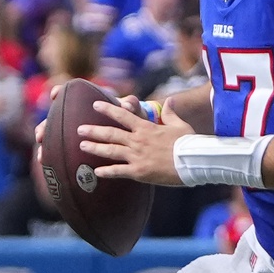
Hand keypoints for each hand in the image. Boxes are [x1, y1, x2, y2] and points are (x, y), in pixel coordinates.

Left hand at [76, 99, 193, 186]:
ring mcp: (137, 156)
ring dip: (95, 148)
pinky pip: (119, 171)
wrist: (193, 161)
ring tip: (82, 146)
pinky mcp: (139, 171)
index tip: (95, 105)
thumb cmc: (188, 143)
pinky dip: (107, 172)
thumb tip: (170, 100)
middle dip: (93, 130)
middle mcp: (138, 140)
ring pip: (110, 150)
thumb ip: (171, 113)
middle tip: (80, 129)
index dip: (108, 109)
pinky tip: (97, 172)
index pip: (123, 115)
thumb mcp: (180, 125)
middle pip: (111, 133)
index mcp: (146, 128)